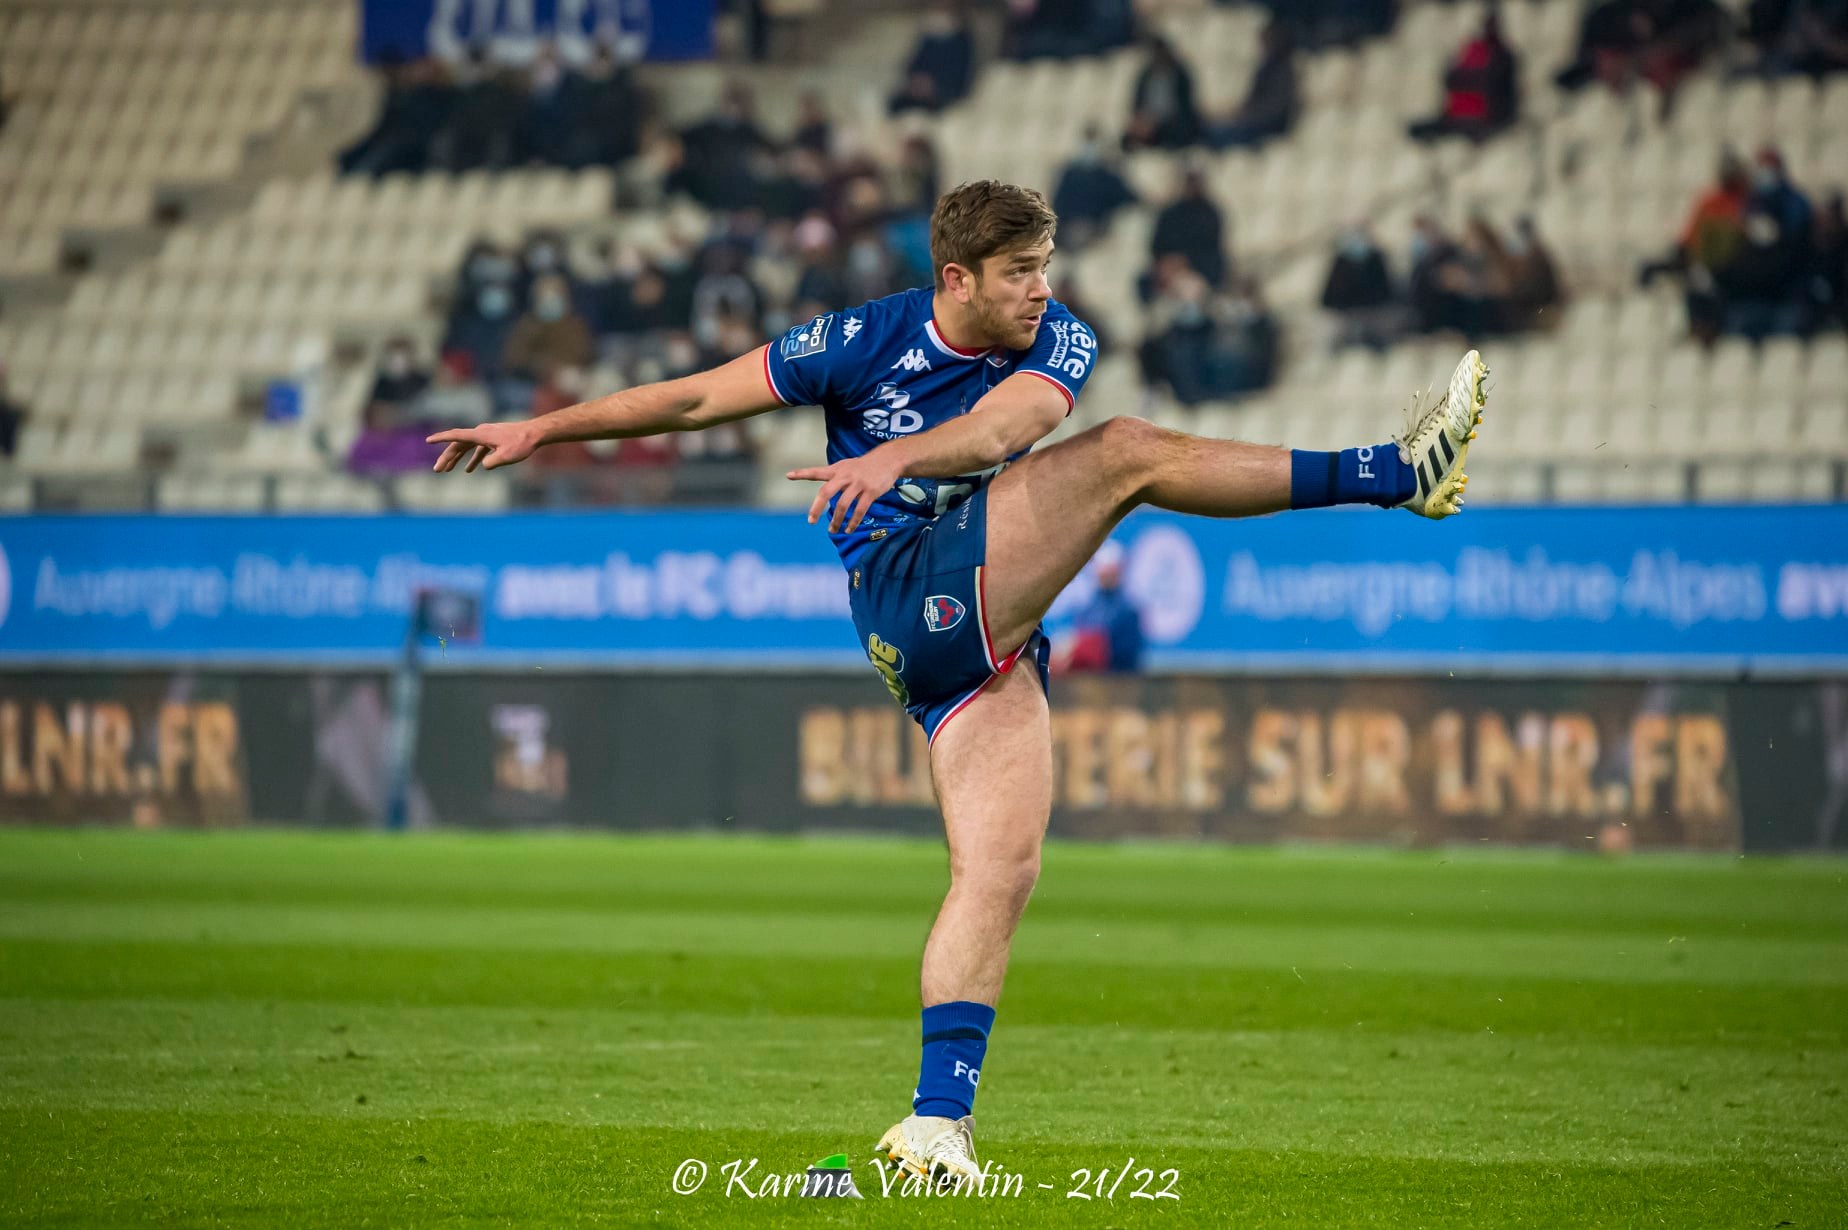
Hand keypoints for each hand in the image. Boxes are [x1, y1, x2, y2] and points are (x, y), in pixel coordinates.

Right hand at [426, 421, 541, 472]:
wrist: (535, 434)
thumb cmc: (521, 444)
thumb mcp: (506, 456)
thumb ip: (492, 461)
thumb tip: (483, 465)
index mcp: (480, 434)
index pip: (456, 436)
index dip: (441, 438)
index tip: (428, 440)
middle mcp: (480, 433)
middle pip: (458, 444)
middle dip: (446, 457)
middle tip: (437, 470)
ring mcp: (486, 436)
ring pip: (466, 447)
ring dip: (456, 458)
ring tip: (447, 470)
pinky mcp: (493, 440)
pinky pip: (477, 449)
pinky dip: (472, 458)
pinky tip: (469, 470)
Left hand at [787, 451, 903, 533]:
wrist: (888, 459)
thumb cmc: (864, 466)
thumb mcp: (846, 466)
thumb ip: (834, 477)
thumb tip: (823, 493)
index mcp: (837, 470)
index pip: (816, 472)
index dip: (802, 473)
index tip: (788, 475)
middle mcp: (845, 476)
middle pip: (826, 492)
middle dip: (817, 508)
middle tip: (811, 521)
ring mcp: (858, 484)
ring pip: (843, 505)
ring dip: (836, 520)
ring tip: (832, 530)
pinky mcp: (870, 492)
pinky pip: (859, 510)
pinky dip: (853, 522)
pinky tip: (848, 529)